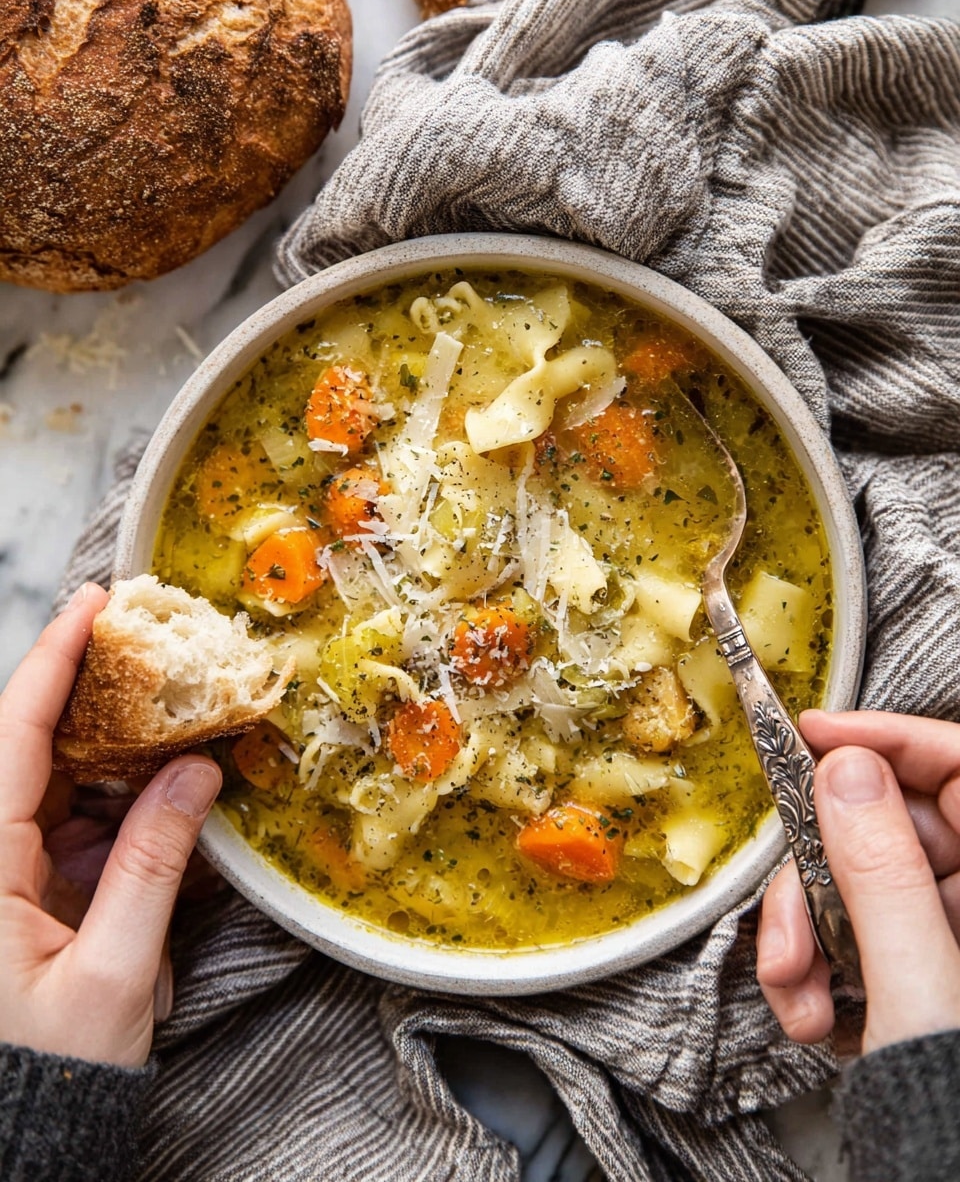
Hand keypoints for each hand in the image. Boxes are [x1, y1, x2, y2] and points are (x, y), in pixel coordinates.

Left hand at [0, 583, 221, 1067]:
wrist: (12, 1146)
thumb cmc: (47, 1074)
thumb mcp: (113, 972)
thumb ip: (153, 863)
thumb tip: (195, 771)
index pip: (11, 737)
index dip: (54, 661)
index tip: (96, 603)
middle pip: (34, 747)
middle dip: (96, 694)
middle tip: (156, 649)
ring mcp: (0, 874)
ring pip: (56, 782)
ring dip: (116, 750)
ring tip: (175, 719)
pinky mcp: (22, 894)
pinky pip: (69, 824)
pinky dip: (117, 803)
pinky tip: (161, 792)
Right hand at [756, 708, 959, 1053]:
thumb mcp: (920, 989)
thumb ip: (882, 872)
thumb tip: (848, 771)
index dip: (893, 738)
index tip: (816, 734)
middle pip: (893, 830)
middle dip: (822, 875)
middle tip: (790, 924)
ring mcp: (954, 939)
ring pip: (863, 885)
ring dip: (809, 934)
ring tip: (797, 993)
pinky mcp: (922, 971)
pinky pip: (859, 936)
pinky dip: (820, 967)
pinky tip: (813, 1013)